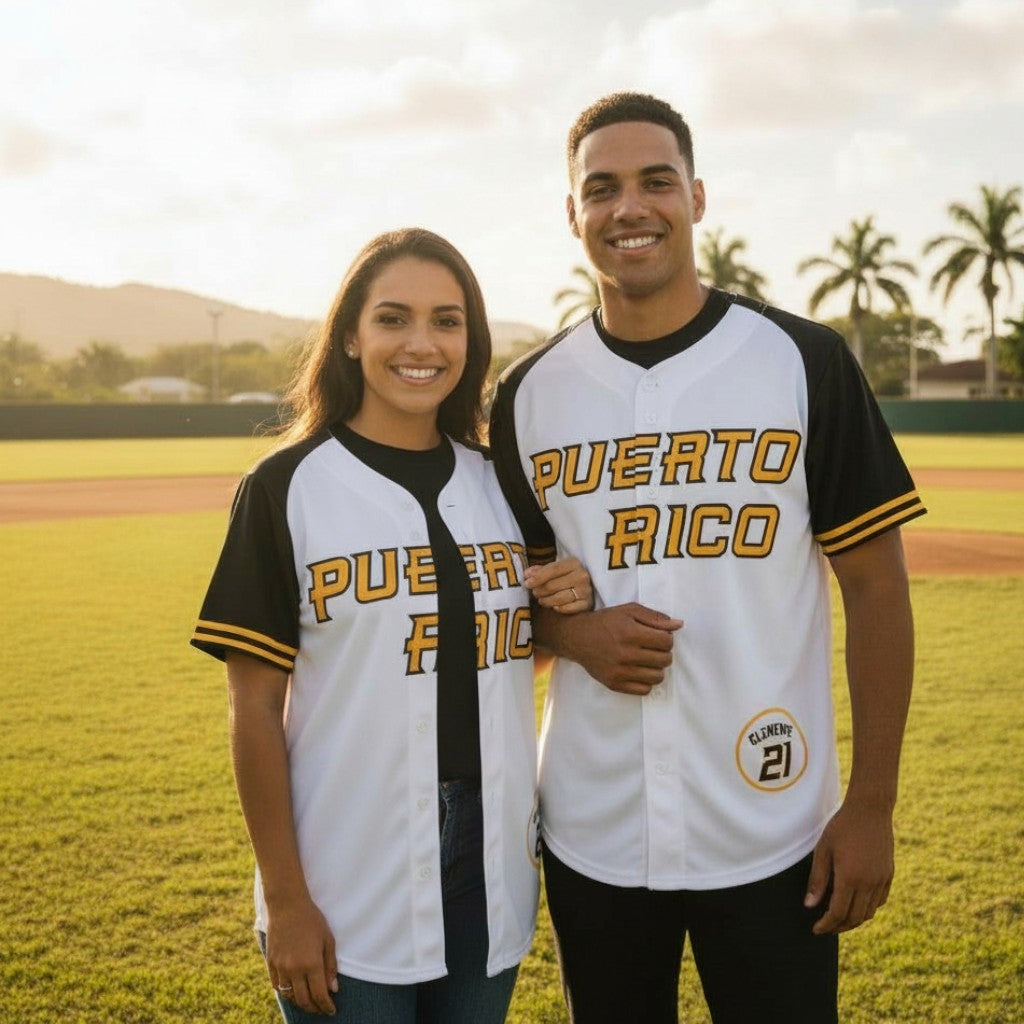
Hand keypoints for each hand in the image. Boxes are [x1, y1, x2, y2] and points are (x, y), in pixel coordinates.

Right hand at [266, 898, 338, 1014]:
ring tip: (309, 1001)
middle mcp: (294, 969)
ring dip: (300, 1002)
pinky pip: (277, 985)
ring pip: (289, 995)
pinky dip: (286, 992)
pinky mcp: (270, 963)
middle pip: (304, 1000)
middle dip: (314, 1008)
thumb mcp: (328, 939)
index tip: (332, 1010)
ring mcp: (280, 967)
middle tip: (322, 1009)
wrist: (287, 905)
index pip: (319, 995)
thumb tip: (333, 989)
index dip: (326, 1006)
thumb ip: (330, 966)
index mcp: (311, 963)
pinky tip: (293, 990)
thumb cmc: (312, 920)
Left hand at [524, 557, 592, 612]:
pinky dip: (559, 608)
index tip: (527, 583)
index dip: (538, 577)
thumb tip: (527, 574)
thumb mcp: (555, 569)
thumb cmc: (566, 577)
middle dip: (540, 590)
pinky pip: (569, 609)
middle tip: (534, 593)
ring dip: (546, 601)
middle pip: (553, 585)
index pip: (553, 569)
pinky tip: (554, 607)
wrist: (584, 587)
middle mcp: (582, 576)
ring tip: (541, 600)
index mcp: (573, 563)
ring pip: (559, 598)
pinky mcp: (587, 604)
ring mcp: (586, 591)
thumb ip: (540, 571)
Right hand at [560, 602, 682, 695]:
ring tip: (647, 660)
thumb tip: (679, 625)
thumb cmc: (606, 622)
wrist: (578, 638)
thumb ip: (655, 617)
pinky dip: (646, 681)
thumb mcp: (629, 611)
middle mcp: (625, 653)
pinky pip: (644, 690)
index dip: (667, 638)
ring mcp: (619, 671)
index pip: (666, 642)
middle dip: (664, 653)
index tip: (659, 637)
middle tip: (653, 648)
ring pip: (657, 677)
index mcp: (630, 633)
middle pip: (665, 660)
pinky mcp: (614, 684)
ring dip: (656, 668)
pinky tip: (639, 671)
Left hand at [804, 798, 894, 933]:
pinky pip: (880, 900)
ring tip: (839, 919)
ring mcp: (882, 880)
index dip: (826, 924)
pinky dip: (868, 908)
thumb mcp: (823, 849)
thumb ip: (817, 879)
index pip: (838, 913)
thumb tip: (810, 905)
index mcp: (850, 878)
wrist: (870, 809)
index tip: (816, 929)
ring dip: (854, 920)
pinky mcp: (889, 874)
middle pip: (855, 918)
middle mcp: (869, 883)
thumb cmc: (841, 826)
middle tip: (825, 927)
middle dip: (839, 927)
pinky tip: (857, 904)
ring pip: (869, 912)